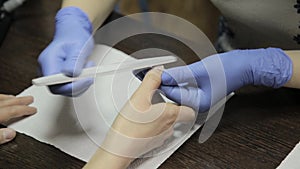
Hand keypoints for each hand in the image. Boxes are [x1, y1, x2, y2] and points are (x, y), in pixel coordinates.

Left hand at [0, 94, 36, 143]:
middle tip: (30, 99)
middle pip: (8, 103)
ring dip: (9, 99)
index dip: (25, 110)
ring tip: (15, 98)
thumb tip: (11, 134)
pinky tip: (1, 101)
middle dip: (20, 101)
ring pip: (0, 100)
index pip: (13, 111)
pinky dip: (0, 100)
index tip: (33, 109)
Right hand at [38, 7, 93, 96]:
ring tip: (88, 68)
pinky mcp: (59, 78)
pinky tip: (86, 72)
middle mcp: (46, 69)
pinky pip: (70, 88)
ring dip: (81, 83)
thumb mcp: (78, 46)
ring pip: (66, 90)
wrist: (73, 33)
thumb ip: (74, 61)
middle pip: (59, 89)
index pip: (53, 82)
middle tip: (90, 73)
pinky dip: (81, 83)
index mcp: (48, 60)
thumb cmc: (74, 37)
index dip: (69, 85)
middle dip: (78, 85)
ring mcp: (51, 75)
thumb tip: (71, 74)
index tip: (85, 79)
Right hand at [85, 67, 194, 168]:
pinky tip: (141, 121)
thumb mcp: (139, 98)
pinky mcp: (152, 143)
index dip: (186, 101)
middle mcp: (169, 127)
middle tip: (158, 98)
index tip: (177, 93)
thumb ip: (152, 81)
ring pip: (167, 123)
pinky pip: (157, 131)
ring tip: (147, 109)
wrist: (119, 149)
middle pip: (177, 115)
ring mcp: (161, 137)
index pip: (190, 109)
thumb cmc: (130, 128)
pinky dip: (152, 124)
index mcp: (171, 115)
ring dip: (160, 115)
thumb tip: (159, 71)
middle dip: (169, 105)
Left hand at [161, 48, 291, 112]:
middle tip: (156, 72)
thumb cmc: (230, 69)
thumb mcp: (201, 70)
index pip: (173, 95)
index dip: (163, 83)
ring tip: (164, 71)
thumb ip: (180, 74)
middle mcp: (199, 104)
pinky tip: (174, 73)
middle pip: (175, 95)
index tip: (154, 74)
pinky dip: (179, 80)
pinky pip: (185, 87)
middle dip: (166, 83)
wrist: (245, 66)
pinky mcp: (201, 92)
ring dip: (172, 81)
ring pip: (179, 91)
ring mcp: (200, 98)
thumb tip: (164, 76)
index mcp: (199, 103)